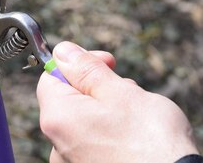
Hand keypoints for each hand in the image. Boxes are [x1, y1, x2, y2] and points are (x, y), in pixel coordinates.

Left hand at [37, 42, 198, 162]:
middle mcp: (57, 145)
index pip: (51, 77)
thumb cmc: (151, 142)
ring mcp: (73, 162)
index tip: (108, 62)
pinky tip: (137, 139)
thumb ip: (86, 69)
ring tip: (139, 118)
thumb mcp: (120, 92)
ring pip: (86, 121)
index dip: (78, 64)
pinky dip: (113, 135)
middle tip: (130, 91)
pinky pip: (95, 143)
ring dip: (109, 111)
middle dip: (99, 88)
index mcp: (57, 118)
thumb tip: (63, 51)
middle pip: (70, 100)